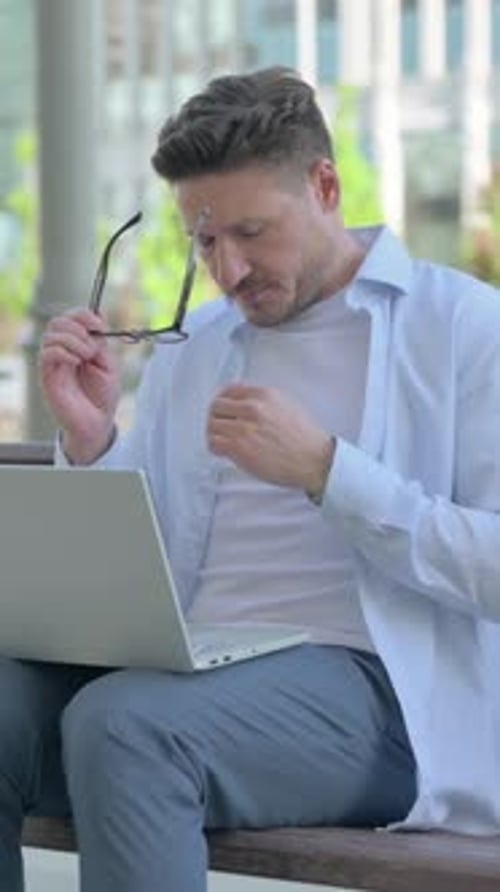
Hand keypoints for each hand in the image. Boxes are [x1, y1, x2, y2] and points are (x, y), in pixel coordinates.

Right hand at [38, 309, 120, 463]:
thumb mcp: (108, 364)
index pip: (71, 318)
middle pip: (57, 322)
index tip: (99, 325)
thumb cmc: (103, 395)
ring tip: (88, 357)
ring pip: (51, 336)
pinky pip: (47, 354)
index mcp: (78, 344)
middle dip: (77, 327)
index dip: (83, 315)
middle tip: (92, 345)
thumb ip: (100, 342)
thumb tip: (99, 315)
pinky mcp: (48, 376)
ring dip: (73, 341)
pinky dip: (64, 352)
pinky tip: (77, 362)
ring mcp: (54, 363)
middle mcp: (62, 351)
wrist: (97, 421)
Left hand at [207, 383, 334, 495]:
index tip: (223, 409)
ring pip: (212, 425)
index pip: (230, 390)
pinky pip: (214, 443)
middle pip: (217, 406)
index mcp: (264, 395)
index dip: (224, 401)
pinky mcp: (239, 447)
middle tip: (220, 427)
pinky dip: (215, 447)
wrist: (315, 460)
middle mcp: (252, 407)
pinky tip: (223, 451)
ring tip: (221, 440)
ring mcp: (244, 427)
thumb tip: (247, 404)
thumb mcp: (288, 406)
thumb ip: (265, 402)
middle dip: (217, 417)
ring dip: (214, 433)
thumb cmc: (306, 438)